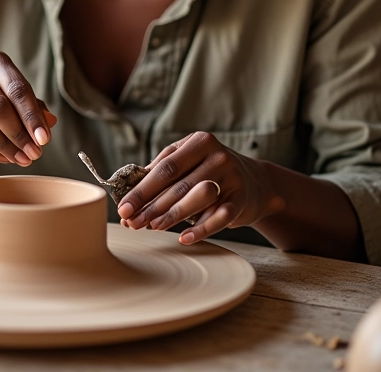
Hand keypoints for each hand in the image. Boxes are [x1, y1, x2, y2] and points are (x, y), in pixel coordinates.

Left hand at [117, 131, 284, 244]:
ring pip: (195, 199)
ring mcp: (232, 177)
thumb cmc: (211, 171)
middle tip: (131, 222)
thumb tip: (127, 188)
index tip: (123, 206)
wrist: (257, 183)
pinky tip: (183, 237)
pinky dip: (201, 229)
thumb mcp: (190, 160)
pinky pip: (219, 216)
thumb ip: (162, 169)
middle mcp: (217, 156)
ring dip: (171, 215)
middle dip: (150, 205)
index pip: (164, 168)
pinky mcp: (242, 199)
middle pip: (177, 184)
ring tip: (150, 227)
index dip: (142, 188)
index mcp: (199, 142)